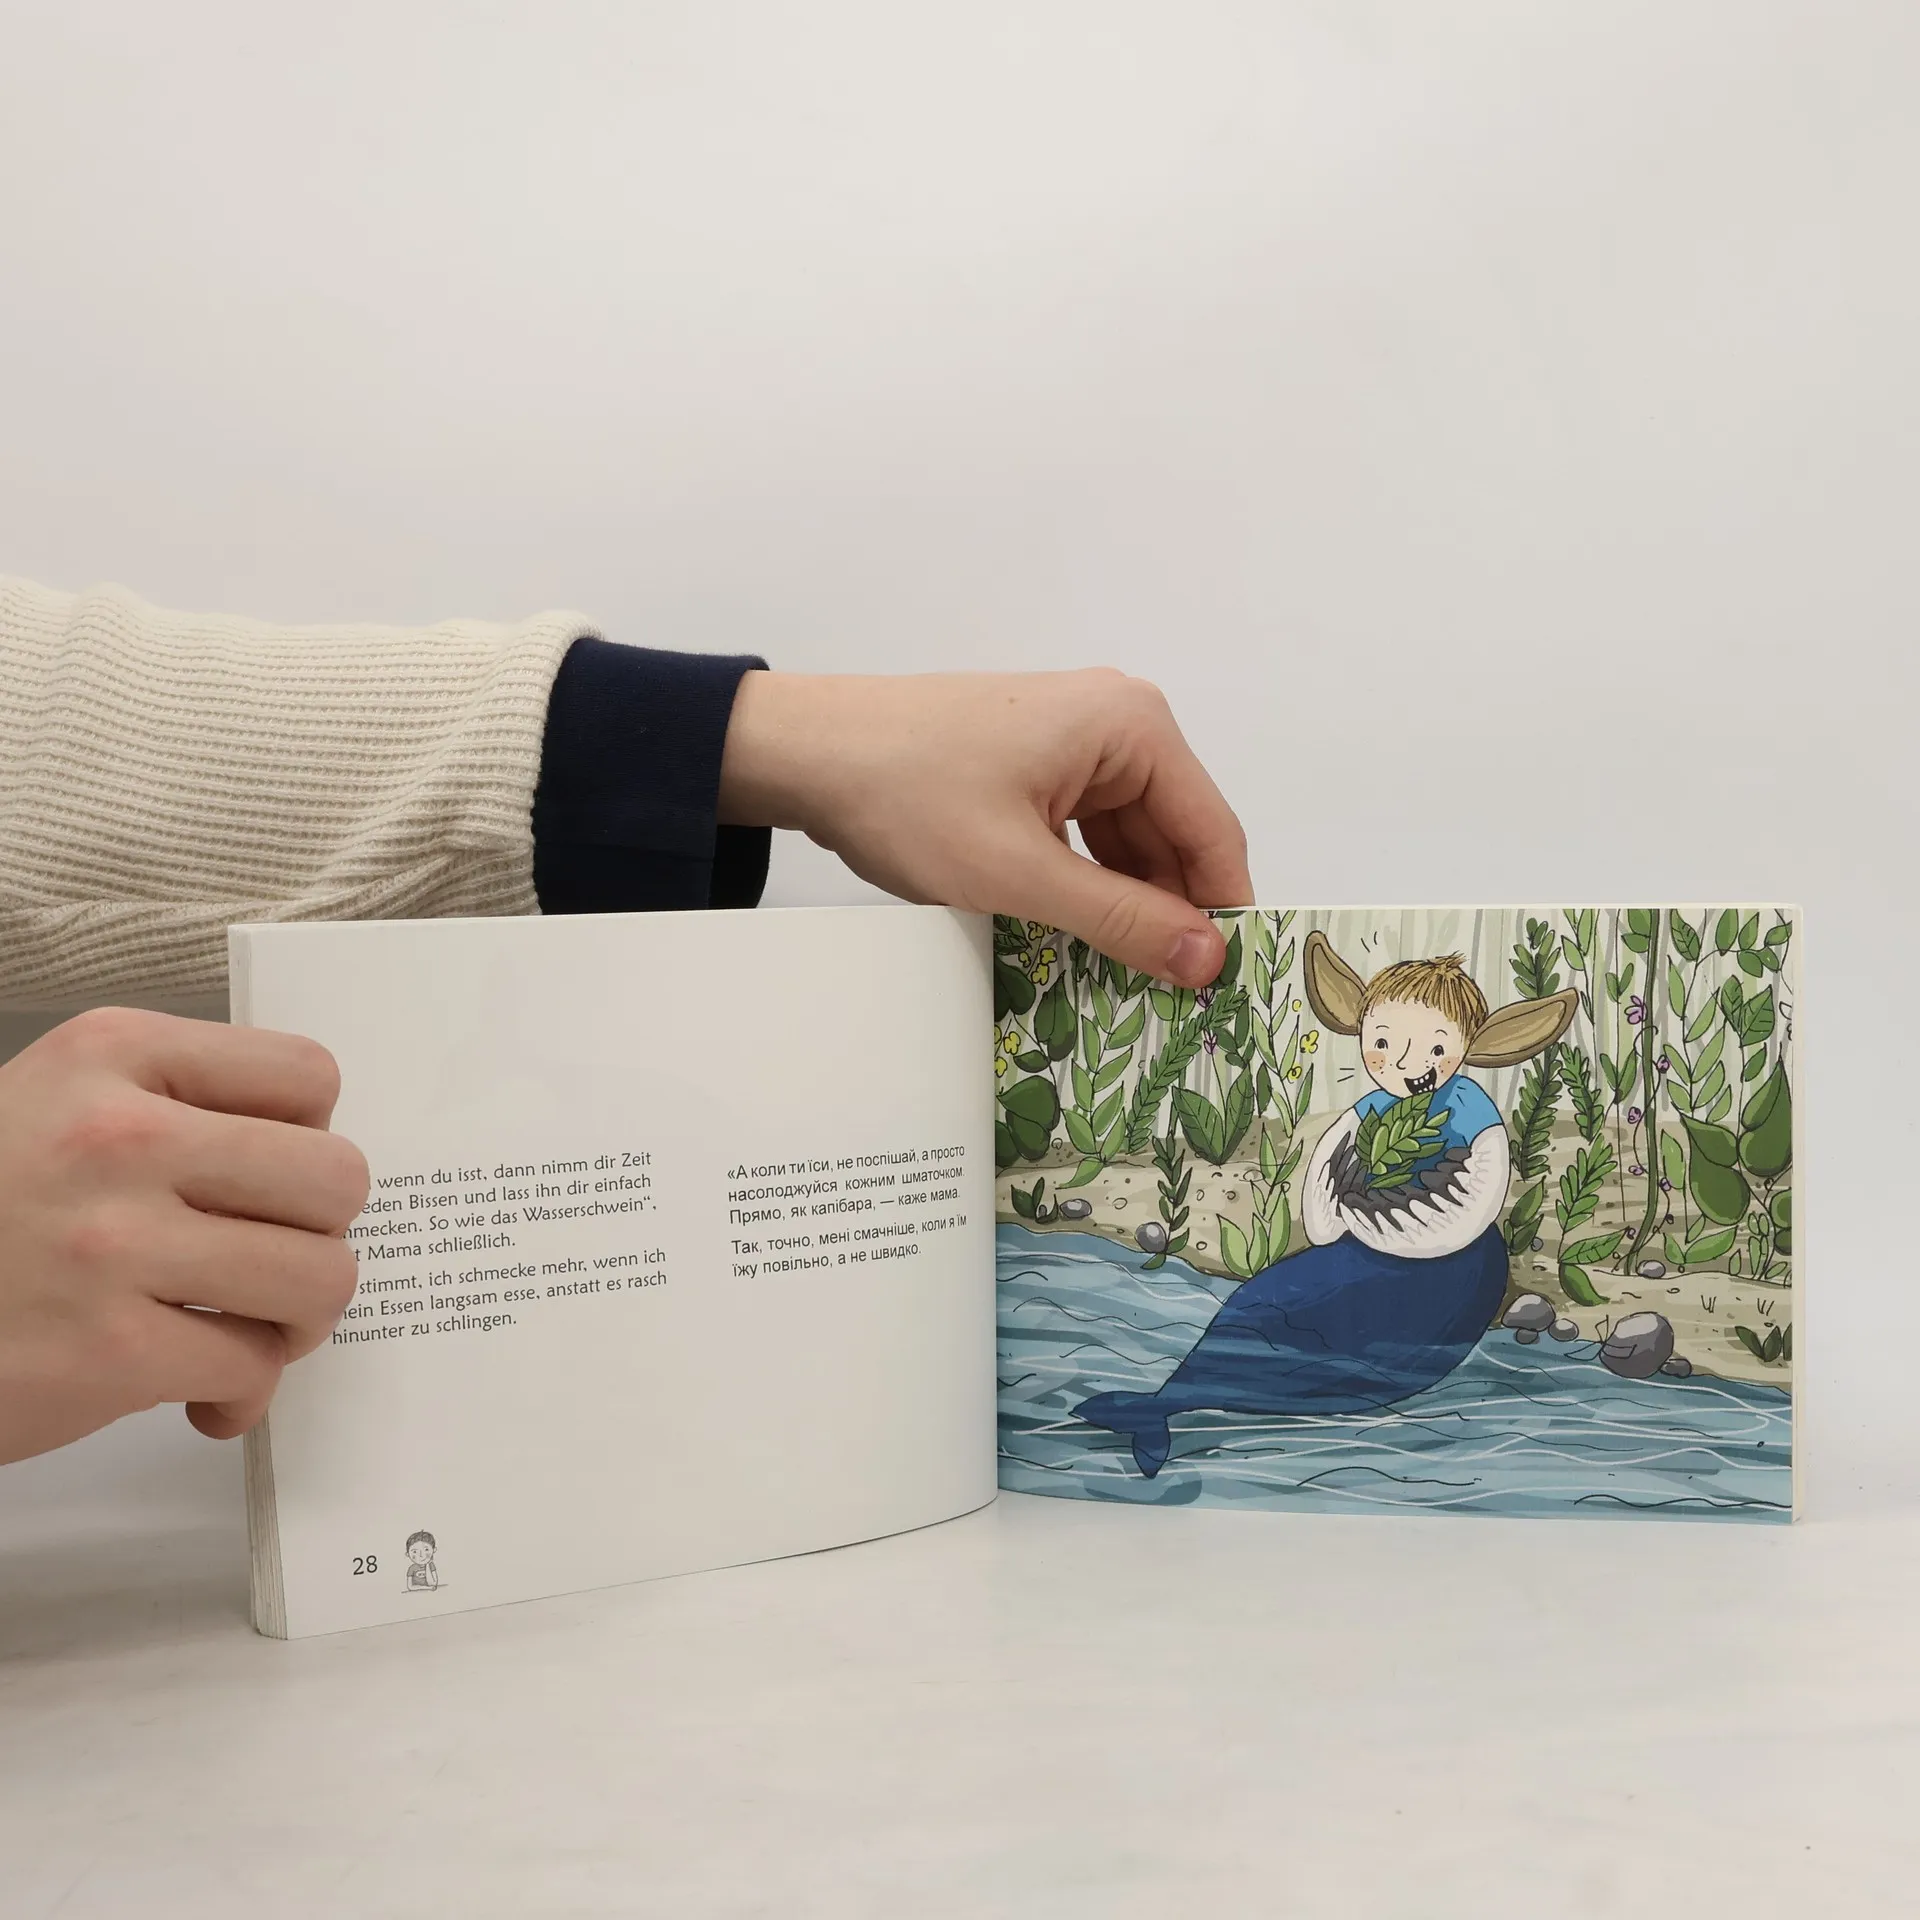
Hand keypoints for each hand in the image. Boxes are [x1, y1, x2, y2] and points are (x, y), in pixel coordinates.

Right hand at [0, 1008, 368, 1464]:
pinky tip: (198, 1390)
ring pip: (318, 1276)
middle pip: (336, 1178)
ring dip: (297, 1319)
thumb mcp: (61, 1102)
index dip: (311, 1137)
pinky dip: (241, 1391)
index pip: (307, 1075)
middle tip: (272, 1264)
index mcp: (113, 1055)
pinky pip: (251, 1366)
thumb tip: (312, 1153)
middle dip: (322, 1233)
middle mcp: (117, 1137)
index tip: (272, 1180)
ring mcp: (112, 1244)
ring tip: (247, 1329)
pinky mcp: (108, 1350)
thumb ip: (180, 1107)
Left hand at [718, 669, 1251, 984]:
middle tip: (1171, 1004)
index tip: (1225, 990)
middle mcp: (1117, 722)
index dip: (1223, 915)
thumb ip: (1121, 920)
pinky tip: (1075, 940)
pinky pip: (1086, 836)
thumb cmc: (905, 795)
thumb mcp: (1020, 873)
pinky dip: (1085, 887)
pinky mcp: (1036, 765)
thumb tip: (1208, 960)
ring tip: (1123, 984)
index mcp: (1133, 726)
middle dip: (1169, 916)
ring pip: (1129, 845)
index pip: (1213, 833)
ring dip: (1123, 908)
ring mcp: (1074, 742)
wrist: (803, 751)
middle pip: (1174, 839)